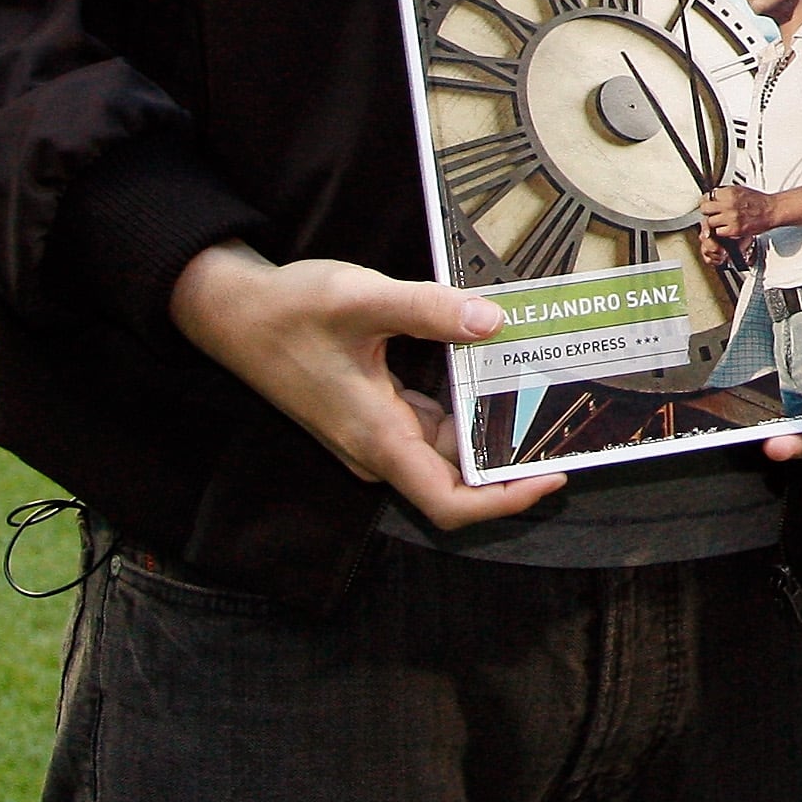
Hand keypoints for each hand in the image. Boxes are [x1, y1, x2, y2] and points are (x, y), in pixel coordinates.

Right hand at [167, 240, 564, 530]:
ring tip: (546, 394)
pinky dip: (466, 407)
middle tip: (570, 423)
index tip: (552, 476)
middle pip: (458, 477)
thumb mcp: (362, 299)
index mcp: (378, 437)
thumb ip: (428, 309)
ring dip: (492, 429)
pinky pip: (431, 423)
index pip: (449, 502)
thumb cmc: (287, 311)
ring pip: (447, 447)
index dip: (505, 501)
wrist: (231, 312)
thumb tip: (492, 321)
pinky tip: (495, 373)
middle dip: (513, 457)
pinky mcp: (373, 413)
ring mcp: (375, 433)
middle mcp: (379, 446)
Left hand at [699, 182, 778, 255]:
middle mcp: (729, 204)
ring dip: (714, 223)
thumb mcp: (740, 190)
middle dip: (707, 212)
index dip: (706, 201)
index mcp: (729, 192)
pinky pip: (719, 232)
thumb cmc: (759, 201)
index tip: (707, 203)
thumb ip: (725, 194)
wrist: (772, 210)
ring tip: (722, 222)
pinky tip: (728, 228)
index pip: (707, 196)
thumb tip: (713, 197)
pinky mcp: (734, 229)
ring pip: (710, 222)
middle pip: (704, 209)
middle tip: (712, 214)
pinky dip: (722, 231)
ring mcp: (731, 217)